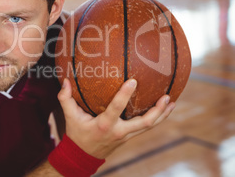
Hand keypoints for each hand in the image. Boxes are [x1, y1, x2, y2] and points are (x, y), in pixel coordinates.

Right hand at [58, 78, 175, 158]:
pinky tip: (164, 108)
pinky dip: (157, 118)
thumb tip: (65, 80)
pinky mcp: (129, 136)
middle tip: (166, 96)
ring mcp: (126, 135)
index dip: (125, 95)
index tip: (133, 81)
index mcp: (104, 125)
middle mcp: (119, 131)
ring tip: (171, 101)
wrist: (82, 156)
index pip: (116, 108)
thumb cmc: (77, 133)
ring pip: (149, 126)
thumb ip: (65, 98)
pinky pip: (145, 127)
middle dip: (157, 111)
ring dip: (162, 115)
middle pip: (144, 123)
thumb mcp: (70, 116)